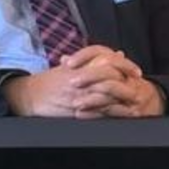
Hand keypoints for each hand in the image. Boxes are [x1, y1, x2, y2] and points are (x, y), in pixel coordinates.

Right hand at [0, 45, 162, 118]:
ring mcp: (79, 93)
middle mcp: (82, 77)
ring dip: (123, 99)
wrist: (29, 95)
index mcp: (82, 65)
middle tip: (138, 89)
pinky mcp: (76, 109)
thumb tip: (118, 54)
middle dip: (128, 83)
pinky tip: (123, 114)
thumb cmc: (51, 80)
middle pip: (111, 76)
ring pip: (107, 94)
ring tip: (135, 104)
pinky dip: (113, 113)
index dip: (126, 65)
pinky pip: (99, 111)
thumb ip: (97, 59)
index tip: (136, 71)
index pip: (108, 60)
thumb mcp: (72, 65)